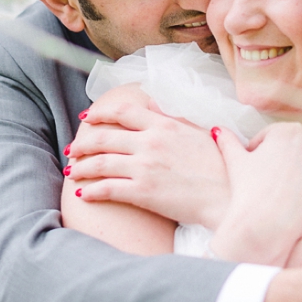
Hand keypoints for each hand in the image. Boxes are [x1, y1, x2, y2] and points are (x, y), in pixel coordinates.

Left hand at [68, 86, 228, 227]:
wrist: (228, 196)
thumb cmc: (221, 165)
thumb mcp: (199, 133)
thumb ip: (173, 118)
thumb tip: (154, 104)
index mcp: (164, 125)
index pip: (122, 112)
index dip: (99, 113)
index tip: (87, 118)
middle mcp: (150, 143)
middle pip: (104, 138)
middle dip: (82, 144)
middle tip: (73, 149)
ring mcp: (145, 167)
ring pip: (100, 163)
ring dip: (81, 167)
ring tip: (73, 172)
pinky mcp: (143, 192)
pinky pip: (108, 189)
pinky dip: (91, 190)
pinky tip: (83, 194)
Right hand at [209, 124, 301, 265]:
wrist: (265, 225)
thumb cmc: (247, 190)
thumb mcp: (235, 161)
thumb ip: (227, 141)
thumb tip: (217, 130)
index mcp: (289, 130)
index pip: (274, 137)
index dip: (261, 152)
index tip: (255, 167)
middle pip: (296, 150)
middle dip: (284, 161)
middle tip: (269, 181)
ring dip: (301, 175)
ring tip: (283, 192)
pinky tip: (297, 202)